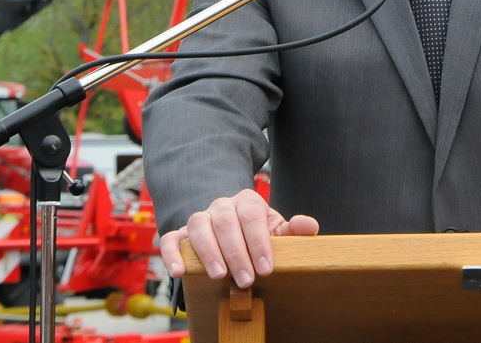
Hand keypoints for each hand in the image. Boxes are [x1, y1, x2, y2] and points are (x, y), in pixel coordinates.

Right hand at [157, 189, 318, 288]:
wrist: (235, 232)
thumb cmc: (258, 235)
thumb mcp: (277, 233)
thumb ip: (294, 231)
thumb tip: (309, 226)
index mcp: (248, 201)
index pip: (252, 215)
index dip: (259, 242)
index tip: (266, 268)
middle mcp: (222, 206)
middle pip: (226, 221)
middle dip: (237, 252)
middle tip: (246, 279)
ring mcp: (200, 218)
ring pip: (199, 225)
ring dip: (208, 251)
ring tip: (219, 275)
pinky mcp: (181, 234)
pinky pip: (171, 238)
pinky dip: (173, 253)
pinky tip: (179, 271)